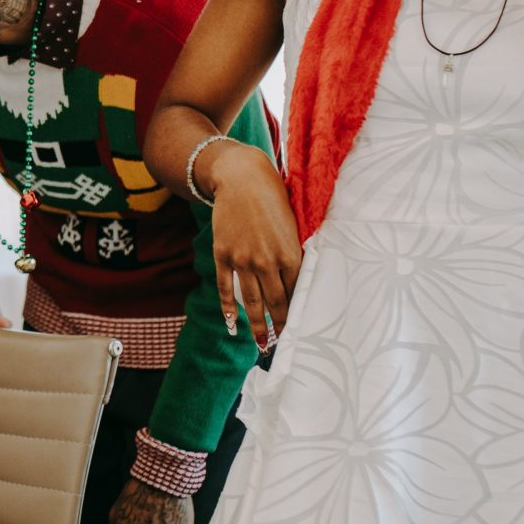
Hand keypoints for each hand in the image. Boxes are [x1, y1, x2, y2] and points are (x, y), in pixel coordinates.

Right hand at [202, 144, 299, 349]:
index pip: (296, 292)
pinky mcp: (223, 254)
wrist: (240, 178)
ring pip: (252, 300)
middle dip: (280, 326)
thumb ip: (294, 252)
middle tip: (283, 345)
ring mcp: (243, 259)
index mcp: (290, 253)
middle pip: (276, 302)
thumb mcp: (293, 223)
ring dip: (257, 325)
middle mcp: (267, 260)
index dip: (298, 313)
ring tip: (260, 343)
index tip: (300, 329)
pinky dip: (229, 308)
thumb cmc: (273, 197)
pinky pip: (227, 287)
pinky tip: (232, 323)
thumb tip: (300, 278)